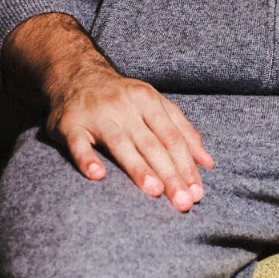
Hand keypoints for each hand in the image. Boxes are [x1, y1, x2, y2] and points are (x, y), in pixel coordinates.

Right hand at [2, 13, 213, 211]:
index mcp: (148, 101)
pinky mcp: (70, 125)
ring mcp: (97, 115)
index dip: (187, 166)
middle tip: (183, 202)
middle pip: (152, 144)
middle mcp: (124, 106)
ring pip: (121, 143)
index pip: (172, 138)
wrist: (76, 75)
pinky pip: (78, 144)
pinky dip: (87, 159)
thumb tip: (208, 163)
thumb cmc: (123, 98)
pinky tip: (98, 176)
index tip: (198, 192)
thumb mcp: (156, 105)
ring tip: (155, 191)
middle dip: (170, 174)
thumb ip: (183, 132)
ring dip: (138, 168)